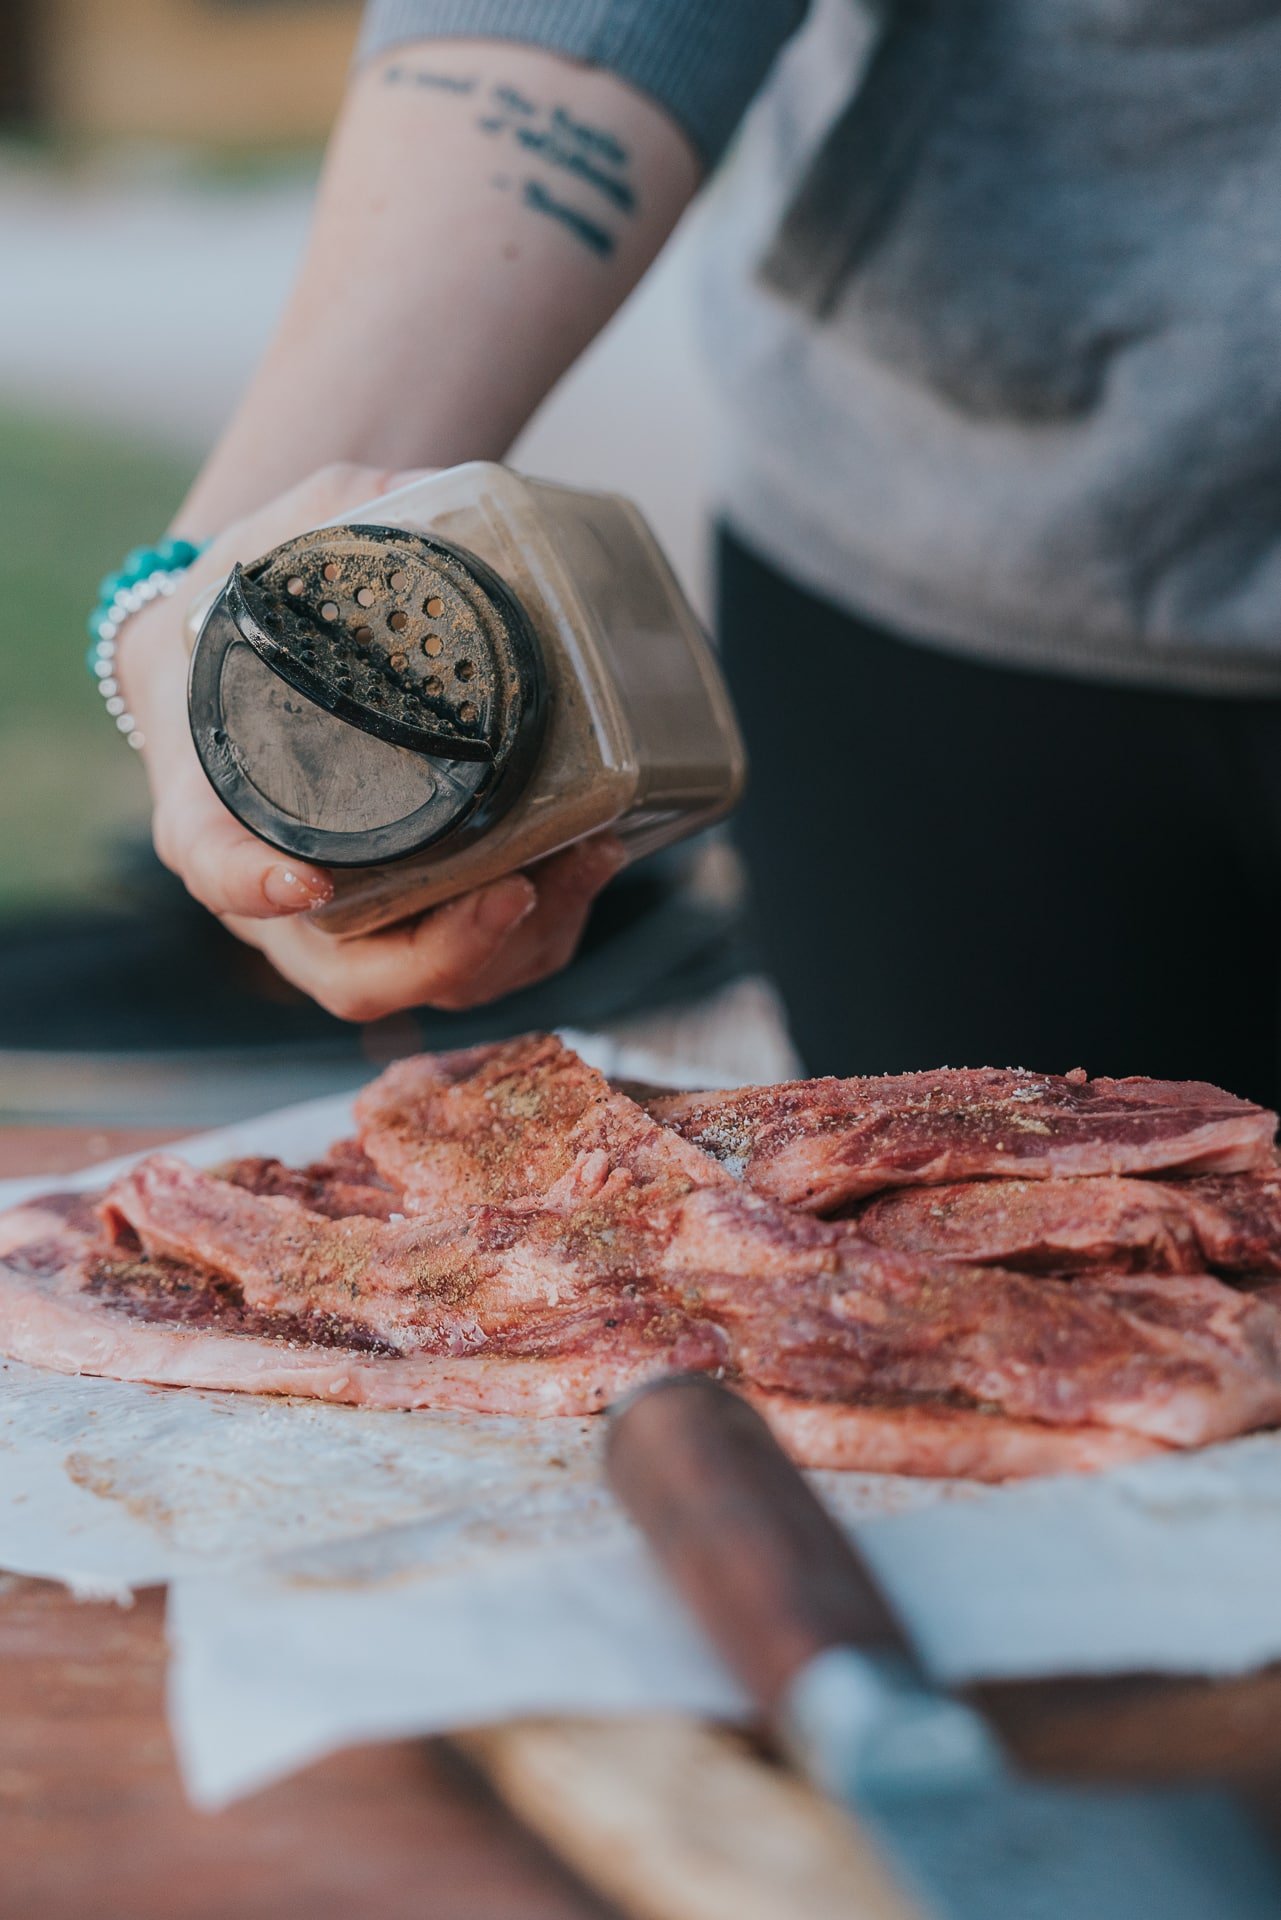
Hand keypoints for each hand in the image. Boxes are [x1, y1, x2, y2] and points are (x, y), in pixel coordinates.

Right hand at [118, 463, 623, 1019]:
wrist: (242, 666)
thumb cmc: (242, 622)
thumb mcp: (260, 555)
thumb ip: (324, 517)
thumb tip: (411, 489)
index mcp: (212, 807)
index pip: (213, 865)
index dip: (251, 886)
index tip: (302, 883)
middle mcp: (276, 889)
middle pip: (349, 973)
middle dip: (444, 953)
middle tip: (515, 889)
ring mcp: (346, 919)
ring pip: (426, 983)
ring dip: (515, 949)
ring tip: (587, 861)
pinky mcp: (406, 917)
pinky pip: (473, 963)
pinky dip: (537, 935)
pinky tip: (588, 864)